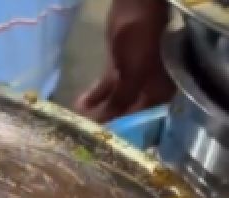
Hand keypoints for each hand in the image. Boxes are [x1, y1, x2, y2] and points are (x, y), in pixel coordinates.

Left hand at [75, 0, 172, 122]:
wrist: (137, 5)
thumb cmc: (141, 41)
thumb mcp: (132, 75)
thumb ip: (119, 101)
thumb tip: (105, 125)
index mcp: (162, 92)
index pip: (141, 120)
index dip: (121, 131)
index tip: (100, 142)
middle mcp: (151, 88)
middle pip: (127, 111)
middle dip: (106, 121)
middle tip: (84, 134)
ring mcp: (135, 77)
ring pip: (115, 99)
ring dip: (97, 109)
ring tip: (77, 120)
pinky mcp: (120, 67)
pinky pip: (108, 86)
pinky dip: (95, 95)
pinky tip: (80, 104)